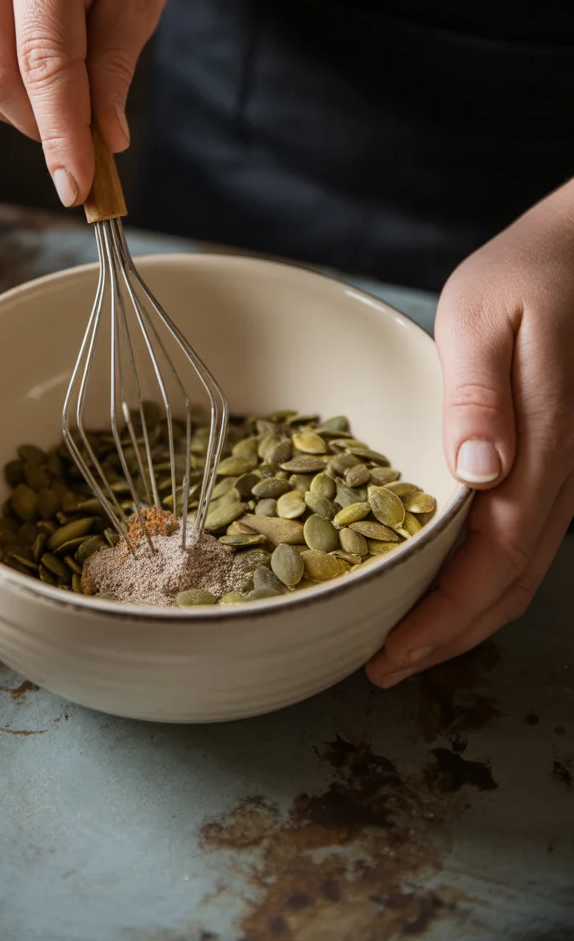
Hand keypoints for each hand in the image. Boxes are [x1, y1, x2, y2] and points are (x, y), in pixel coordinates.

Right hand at [0, 0, 172, 205]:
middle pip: (1, 76)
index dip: (61, 131)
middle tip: (88, 150)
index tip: (76, 184)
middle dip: (46, 127)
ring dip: (31, 109)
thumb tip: (103, 137)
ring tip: (75, 85)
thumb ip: (116, 66)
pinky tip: (43, 55)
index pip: (44, 59)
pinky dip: (14, 85)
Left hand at [367, 181, 573, 685]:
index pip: (496, 556)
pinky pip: (529, 541)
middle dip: (450, 636)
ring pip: (526, 571)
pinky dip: (487, 580)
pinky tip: (448, 586)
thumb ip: (477, 394)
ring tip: (408, 642)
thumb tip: (477, 474)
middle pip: (513, 582)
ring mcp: (568, 470)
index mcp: (543, 440)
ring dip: (469, 617)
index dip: (445, 615)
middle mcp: (564, 471)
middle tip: (385, 666)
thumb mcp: (483, 317)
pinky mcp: (559, 461)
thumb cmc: (526, 274)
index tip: (391, 651)